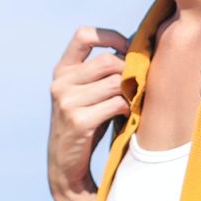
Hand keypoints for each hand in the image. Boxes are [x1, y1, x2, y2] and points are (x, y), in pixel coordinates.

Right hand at [48, 23, 134, 200]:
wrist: (67, 165)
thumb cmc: (87, 124)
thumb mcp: (89, 93)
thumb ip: (103, 72)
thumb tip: (139, 47)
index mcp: (62, 70)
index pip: (84, 35)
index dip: (110, 36)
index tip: (126, 49)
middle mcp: (60, 82)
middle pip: (108, 61)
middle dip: (128, 72)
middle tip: (136, 86)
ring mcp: (66, 101)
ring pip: (114, 82)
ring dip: (130, 92)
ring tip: (132, 101)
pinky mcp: (78, 121)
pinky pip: (115, 103)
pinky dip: (127, 108)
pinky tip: (127, 114)